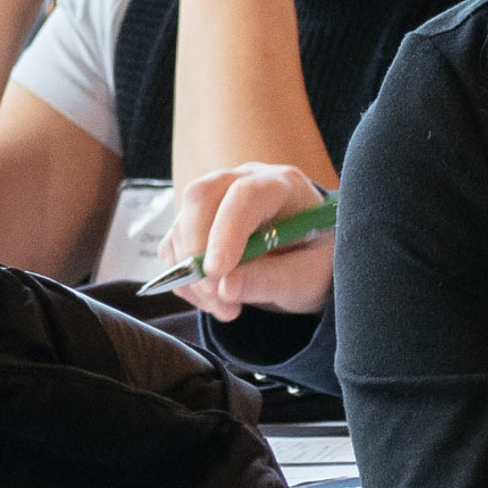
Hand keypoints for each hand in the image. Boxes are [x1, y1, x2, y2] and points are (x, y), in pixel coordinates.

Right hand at [164, 161, 332, 318]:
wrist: (306, 260)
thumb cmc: (313, 262)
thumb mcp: (307, 278)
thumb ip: (272, 280)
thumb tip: (225, 288)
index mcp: (282, 185)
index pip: (245, 195)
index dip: (227, 231)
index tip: (218, 273)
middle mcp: (243, 180)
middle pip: (201, 196)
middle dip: (198, 250)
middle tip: (216, 295)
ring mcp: (215, 198)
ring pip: (182, 224)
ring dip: (192, 274)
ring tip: (226, 307)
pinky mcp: (195, 222)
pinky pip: (173, 246)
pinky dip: (184, 279)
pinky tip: (214, 298)